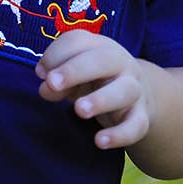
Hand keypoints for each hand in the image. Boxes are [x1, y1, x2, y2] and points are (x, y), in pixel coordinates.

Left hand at [34, 32, 154, 150]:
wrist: (137, 95)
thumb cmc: (95, 80)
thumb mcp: (74, 76)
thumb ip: (57, 80)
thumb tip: (46, 89)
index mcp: (100, 47)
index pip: (78, 41)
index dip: (56, 55)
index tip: (41, 74)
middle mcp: (121, 64)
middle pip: (103, 60)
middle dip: (75, 70)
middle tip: (53, 83)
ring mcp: (134, 90)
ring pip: (124, 91)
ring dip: (101, 100)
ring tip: (79, 110)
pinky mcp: (141, 116)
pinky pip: (135, 125)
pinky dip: (119, 135)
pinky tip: (100, 142)